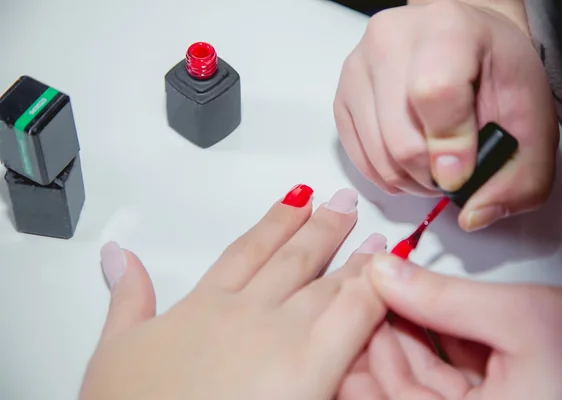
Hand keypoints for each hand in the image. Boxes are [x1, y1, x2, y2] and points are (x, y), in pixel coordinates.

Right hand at [79, 185, 387, 399]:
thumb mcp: (116, 348)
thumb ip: (126, 297)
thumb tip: (118, 256)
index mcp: (205, 305)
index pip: (248, 250)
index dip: (274, 222)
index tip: (296, 199)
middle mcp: (247, 310)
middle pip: (293, 257)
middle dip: (321, 227)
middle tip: (342, 201)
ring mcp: (281, 334)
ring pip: (326, 282)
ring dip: (352, 255)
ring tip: (373, 233)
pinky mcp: (311, 367)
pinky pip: (353, 316)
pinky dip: (373, 290)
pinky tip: (389, 271)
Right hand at [333, 1, 558, 230]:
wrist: (460, 41)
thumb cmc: (494, 72)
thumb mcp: (533, 118)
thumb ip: (522, 177)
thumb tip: (474, 215)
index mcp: (447, 29)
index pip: (435, 94)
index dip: (450, 147)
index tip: (462, 173)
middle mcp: (392, 40)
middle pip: (400, 138)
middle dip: (432, 175)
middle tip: (454, 172)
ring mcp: (359, 68)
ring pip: (377, 156)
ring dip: (409, 180)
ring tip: (433, 167)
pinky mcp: (342, 95)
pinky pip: (358, 157)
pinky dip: (386, 174)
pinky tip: (408, 162)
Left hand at [338, 253, 561, 399]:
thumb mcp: (517, 317)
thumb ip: (444, 299)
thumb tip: (383, 273)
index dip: (361, 362)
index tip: (343, 316)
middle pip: (396, 392)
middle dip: (373, 342)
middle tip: (352, 298)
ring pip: (410, 381)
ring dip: (392, 336)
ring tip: (374, 294)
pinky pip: (430, 374)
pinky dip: (417, 339)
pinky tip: (403, 308)